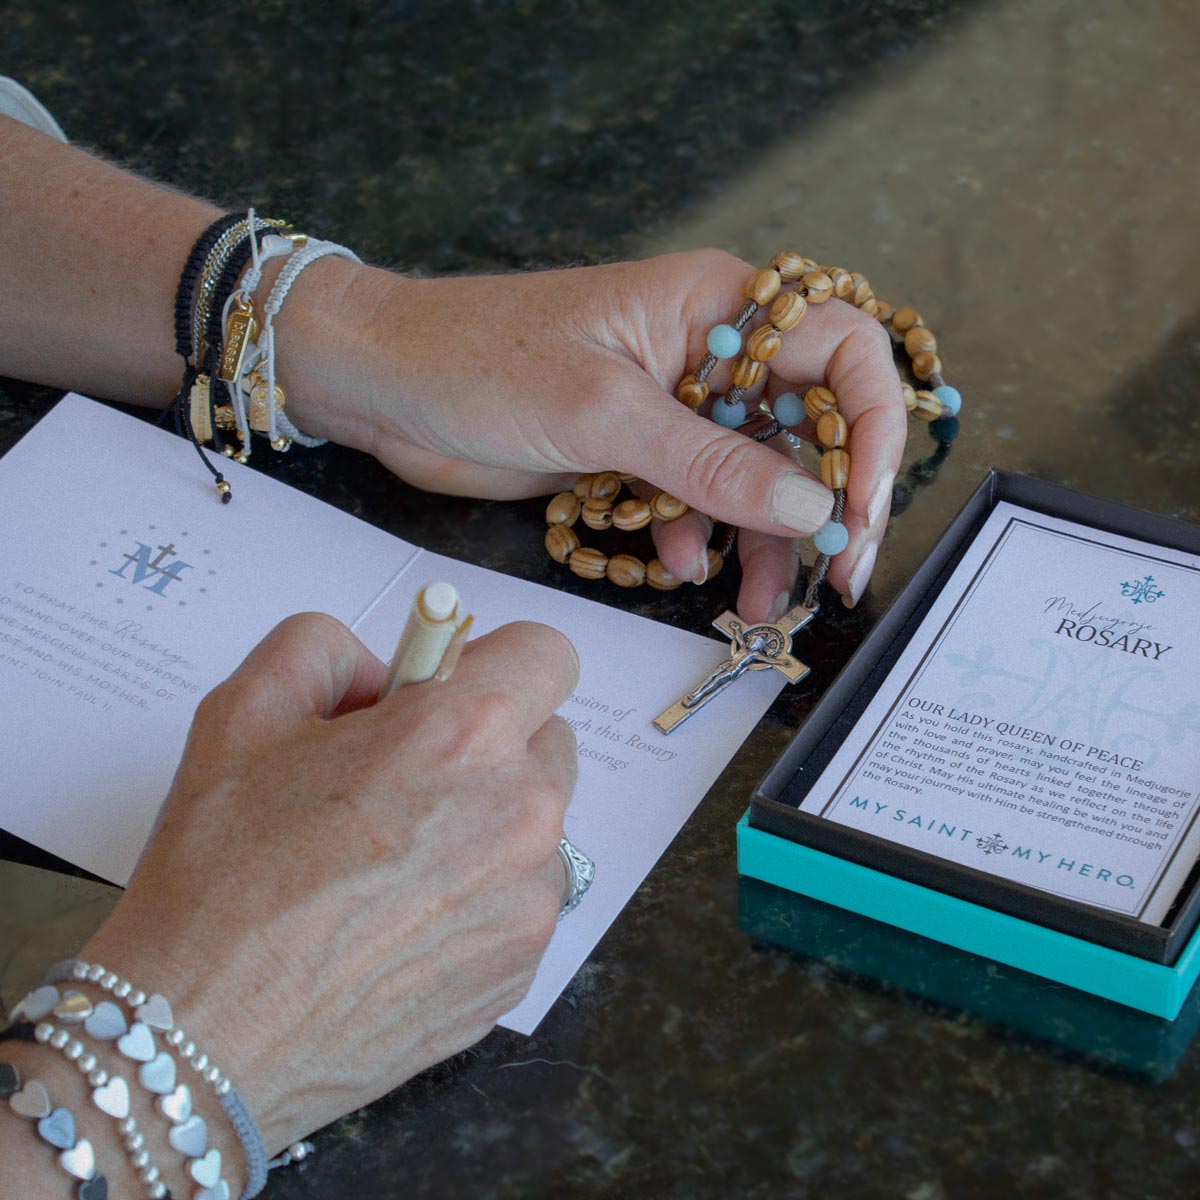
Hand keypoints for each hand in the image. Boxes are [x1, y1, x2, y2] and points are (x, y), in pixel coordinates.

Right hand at [79, 612, 578, 1180]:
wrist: (198, 1036)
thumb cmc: (218, 872)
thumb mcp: (245, 710)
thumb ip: (328, 649)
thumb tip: (388, 672)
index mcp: (467, 736)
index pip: (547, 656)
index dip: (495, 663)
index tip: (445, 694)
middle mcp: (522, 815)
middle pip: (546, 742)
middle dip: (489, 745)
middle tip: (401, 781)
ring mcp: (530, 902)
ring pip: (536, 826)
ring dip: (486, 824)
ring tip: (392, 865)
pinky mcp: (519, 972)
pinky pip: (520, 901)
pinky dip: (478, 897)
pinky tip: (397, 924)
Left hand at [296, 250, 906, 619]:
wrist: (386, 385)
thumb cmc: (480, 361)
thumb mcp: (603, 413)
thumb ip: (710, 463)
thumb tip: (812, 505)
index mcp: (716, 307)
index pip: (841, 352)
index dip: (872, 428)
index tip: (861, 507)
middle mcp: (709, 353)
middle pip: (808, 426)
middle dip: (825, 501)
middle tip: (836, 573)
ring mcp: (673, 406)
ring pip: (754, 475)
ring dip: (764, 540)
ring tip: (760, 603)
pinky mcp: (637, 452)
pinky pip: (698, 501)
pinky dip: (700, 538)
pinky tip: (683, 567)